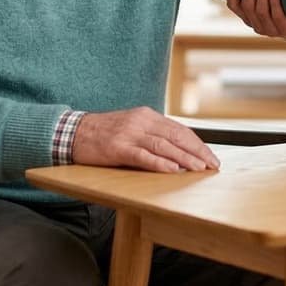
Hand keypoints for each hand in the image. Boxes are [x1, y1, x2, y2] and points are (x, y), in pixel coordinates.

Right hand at [71, 107, 219, 172]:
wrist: (74, 132)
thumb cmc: (104, 133)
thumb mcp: (131, 126)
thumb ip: (152, 134)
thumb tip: (178, 150)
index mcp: (147, 115)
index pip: (179, 129)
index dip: (197, 144)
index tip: (210, 156)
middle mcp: (141, 121)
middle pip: (176, 136)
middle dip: (197, 152)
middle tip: (212, 165)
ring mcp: (129, 134)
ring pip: (164, 146)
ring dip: (185, 159)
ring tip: (199, 169)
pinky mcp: (118, 148)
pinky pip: (143, 156)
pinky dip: (160, 163)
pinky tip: (173, 170)